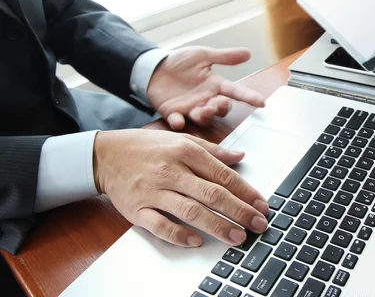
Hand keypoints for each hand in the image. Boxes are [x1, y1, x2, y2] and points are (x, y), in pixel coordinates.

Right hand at [93, 129, 269, 246]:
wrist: (105, 154)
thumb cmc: (146, 147)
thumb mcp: (181, 140)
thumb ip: (212, 151)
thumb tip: (240, 157)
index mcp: (186, 152)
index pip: (222, 174)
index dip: (245, 191)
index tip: (261, 205)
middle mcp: (172, 171)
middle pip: (212, 194)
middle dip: (239, 211)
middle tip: (258, 224)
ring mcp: (154, 191)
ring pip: (190, 211)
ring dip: (217, 226)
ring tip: (237, 237)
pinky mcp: (137, 209)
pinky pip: (160, 225)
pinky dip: (179, 234)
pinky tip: (196, 241)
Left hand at [146, 46, 265, 130]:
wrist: (154, 67)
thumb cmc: (180, 61)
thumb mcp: (203, 55)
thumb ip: (225, 57)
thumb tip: (248, 52)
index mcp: (214, 85)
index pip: (235, 91)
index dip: (249, 97)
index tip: (261, 102)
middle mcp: (205, 99)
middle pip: (220, 109)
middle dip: (222, 108)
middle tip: (221, 103)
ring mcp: (189, 108)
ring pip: (202, 117)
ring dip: (204, 116)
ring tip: (203, 110)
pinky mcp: (172, 112)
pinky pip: (177, 120)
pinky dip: (177, 122)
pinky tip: (178, 120)